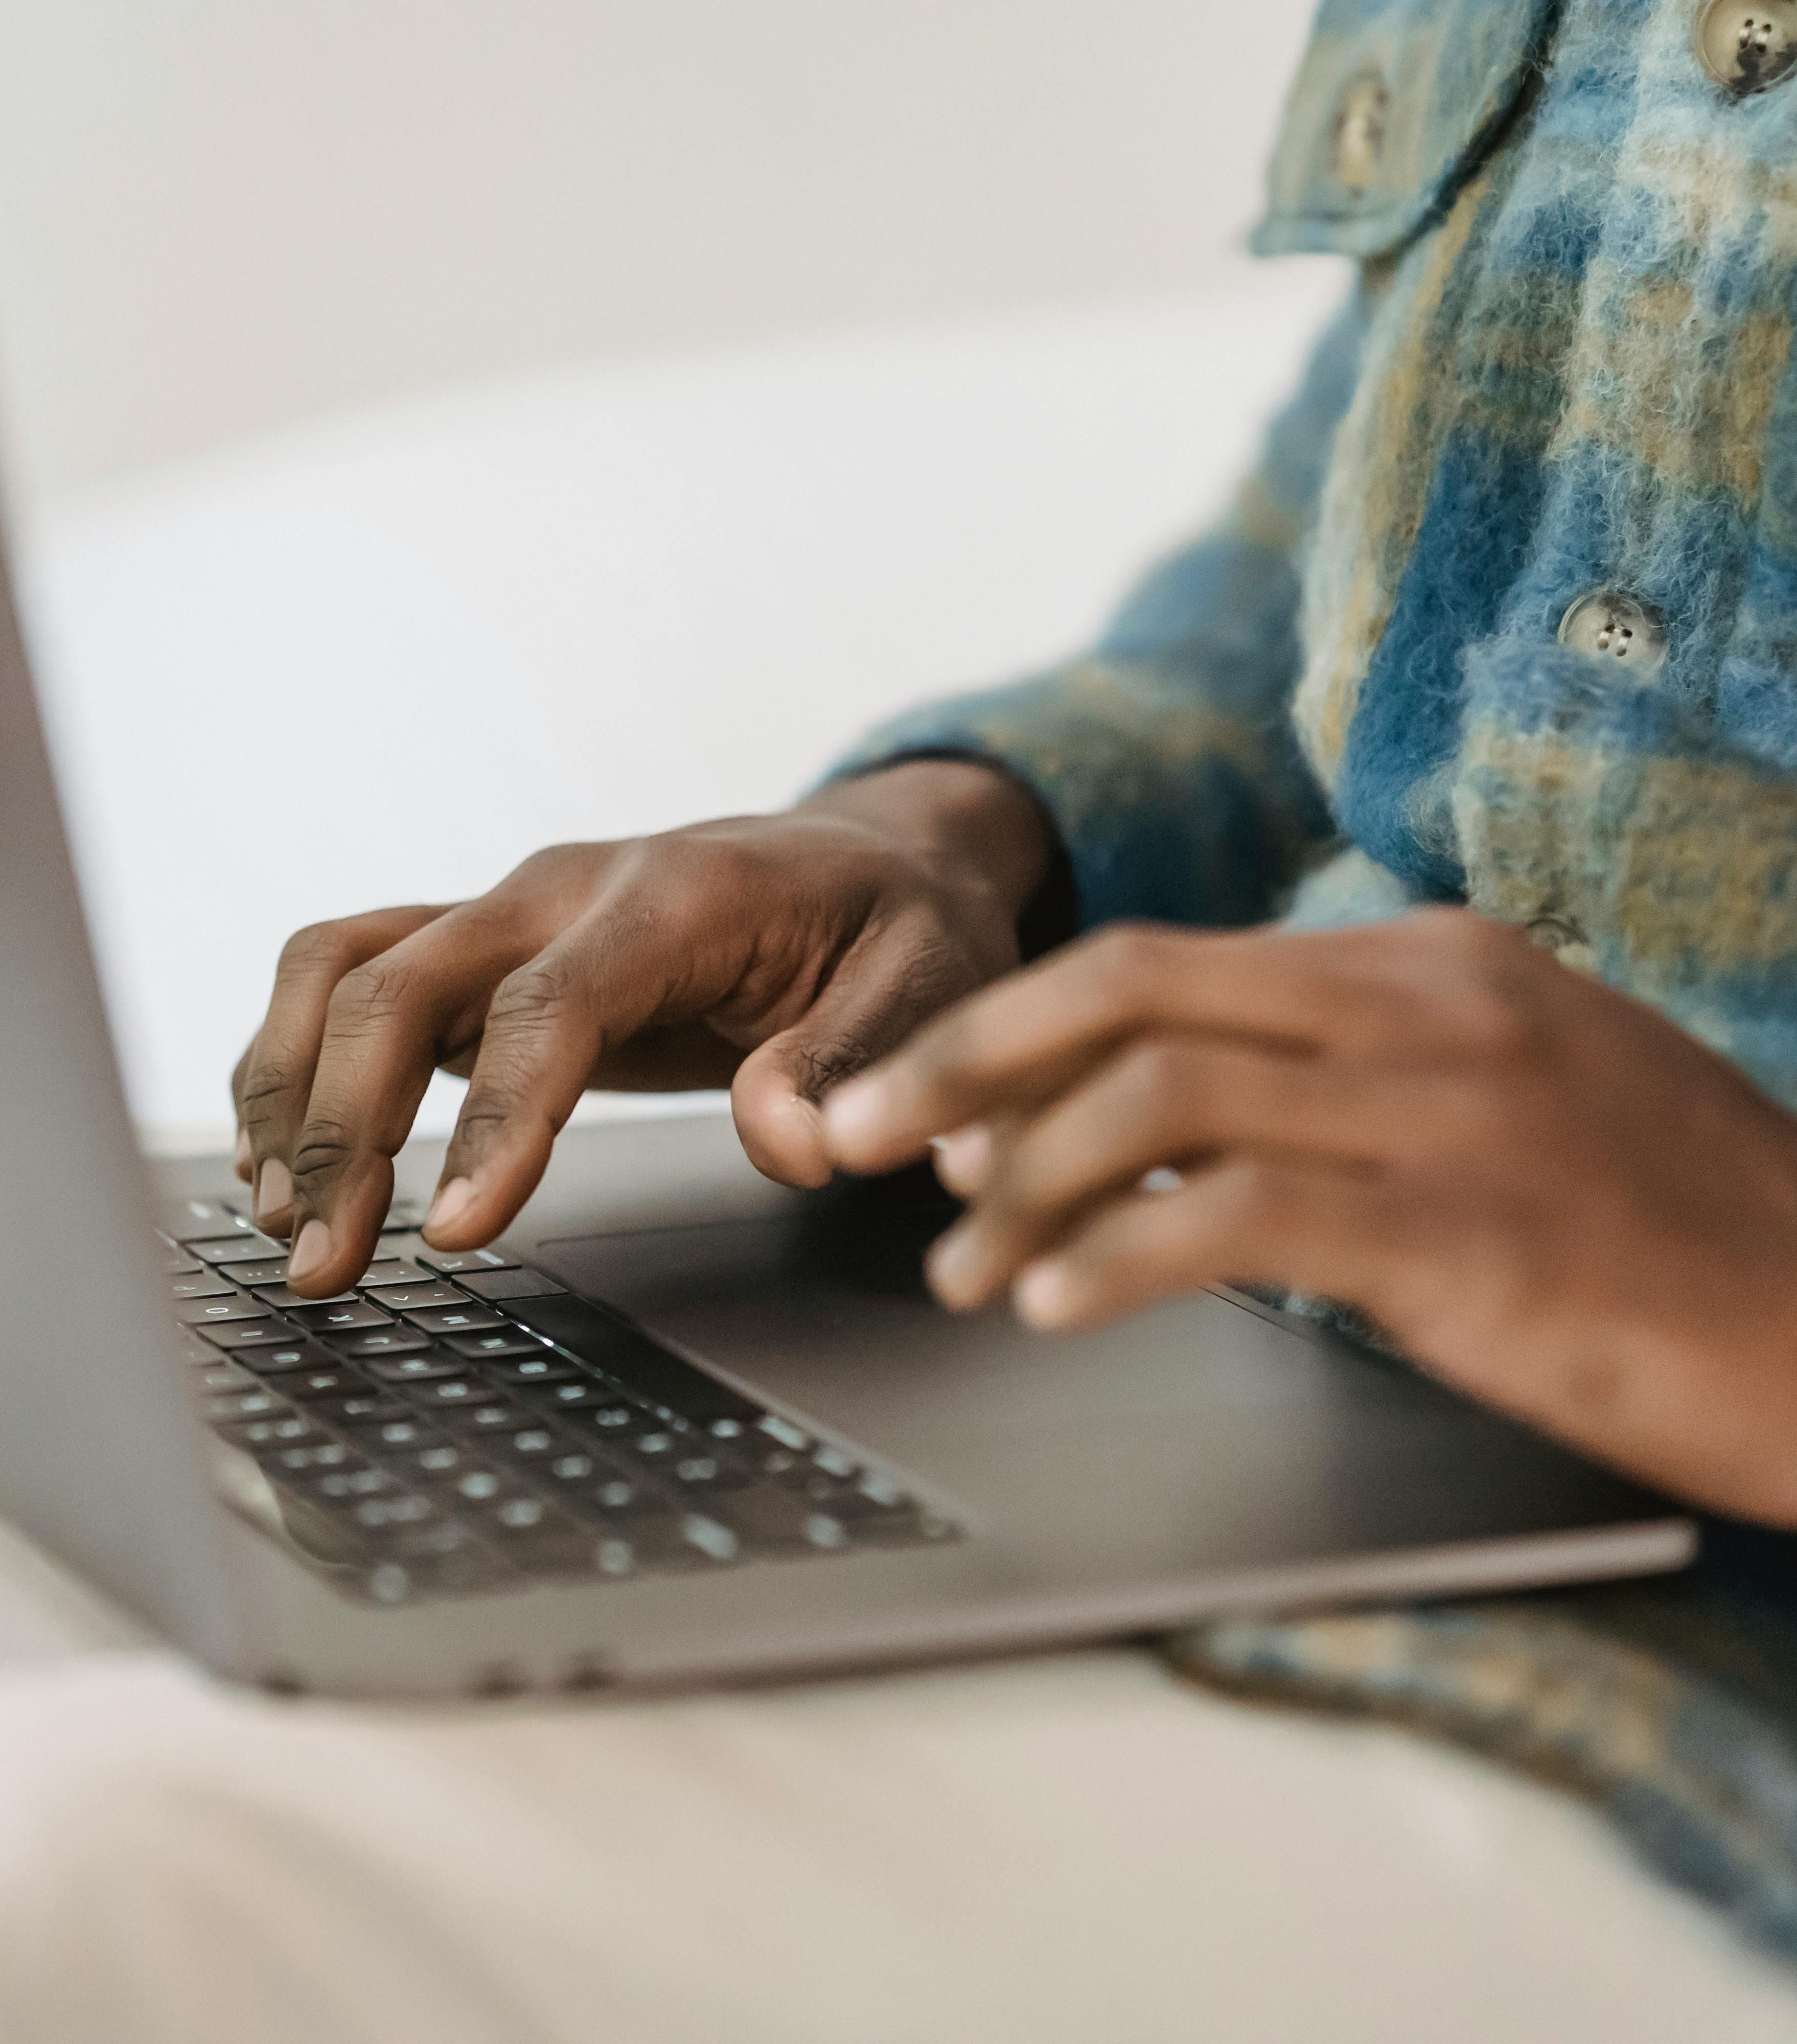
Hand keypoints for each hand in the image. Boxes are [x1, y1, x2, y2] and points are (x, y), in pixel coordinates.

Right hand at [231, 760, 1053, 1297]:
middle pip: (401, 980)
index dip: (495, 1119)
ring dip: (291, 1088)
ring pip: (345, 967)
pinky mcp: (484, 950)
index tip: (451, 1233)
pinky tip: (288, 1157)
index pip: (553, 1003)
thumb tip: (789, 1147)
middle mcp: (566, 887)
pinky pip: (352, 978)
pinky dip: (298, 1059)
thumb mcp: (928, 982)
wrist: (864, 857)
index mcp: (677, 896)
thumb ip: (857, 1060)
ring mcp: (510, 910)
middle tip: (324, 1265)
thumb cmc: (896, 923)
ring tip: (285, 1220)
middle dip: (344, 1124)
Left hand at [823, 909, 1796, 1525]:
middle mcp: (1423, 1004)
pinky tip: (1056, 1305)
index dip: (1014, 1030)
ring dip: (1020, 1183)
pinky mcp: (1465, 1230)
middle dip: (960, 1061)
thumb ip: (1330, 1087)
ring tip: (954, 1267)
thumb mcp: (1492, 1107)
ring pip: (1156, 1100)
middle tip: (845, 1137)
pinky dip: (1119, 1256)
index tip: (922, 1103)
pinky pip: (1238, 1217)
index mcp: (1421, 962)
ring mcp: (1447, 1107)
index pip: (1160, 964)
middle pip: (1125, 989)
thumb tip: (1149, 1125)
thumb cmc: (1660, 1232)